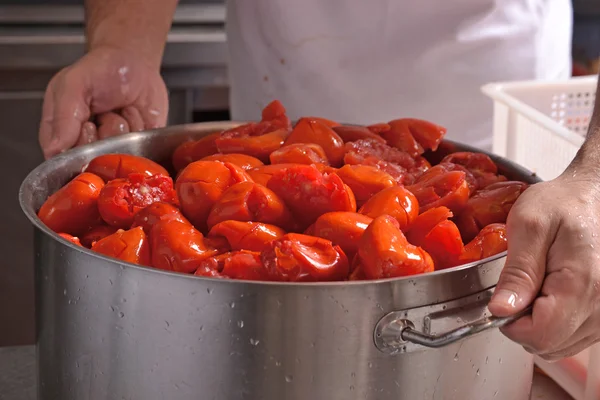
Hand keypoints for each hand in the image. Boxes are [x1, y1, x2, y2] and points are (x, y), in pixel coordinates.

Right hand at [39, 46, 168, 158]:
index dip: (81, 144)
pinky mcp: (140, 146)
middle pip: (98, 160)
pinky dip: (143, 127)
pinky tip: (137, 113)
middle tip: (105, 111)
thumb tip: (56, 149)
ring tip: (121, 109)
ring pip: (123, 152)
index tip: (88, 122)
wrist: (134, 61)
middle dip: (106, 132)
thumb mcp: (74, 83)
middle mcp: (89, 146)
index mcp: (63, 134)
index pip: (66, 160)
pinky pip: (145, 147)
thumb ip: (63, 116)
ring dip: (126, 125)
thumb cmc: (99, 71)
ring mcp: (116, 148)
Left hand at [488, 174, 599, 360]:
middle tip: (519, 288)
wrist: (591, 196)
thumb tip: (500, 311)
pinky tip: (549, 295)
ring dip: (540, 325)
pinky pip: (575, 337)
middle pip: (550, 345)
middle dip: (524, 324)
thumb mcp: (528, 227)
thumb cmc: (561, 203)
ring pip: (562, 345)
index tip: (503, 300)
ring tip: (536, 286)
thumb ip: (516, 273)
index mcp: (581, 284)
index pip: (540, 335)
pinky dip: (556, 323)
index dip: (511, 324)